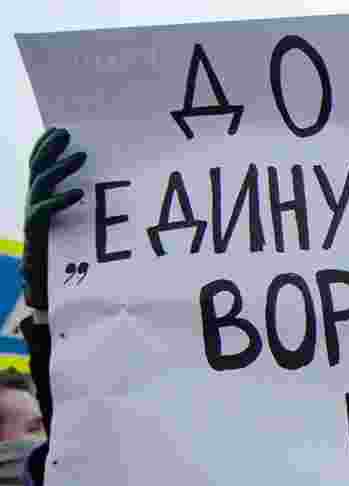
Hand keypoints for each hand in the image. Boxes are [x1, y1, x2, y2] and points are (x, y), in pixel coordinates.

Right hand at [23, 128, 87, 309]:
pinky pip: (42, 210)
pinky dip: (60, 200)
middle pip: (37, 168)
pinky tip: (78, 193)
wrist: (47, 284)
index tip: (58, 129)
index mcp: (40, 197)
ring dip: (61, 168)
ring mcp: (33, 216)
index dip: (44, 146)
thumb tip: (106, 192)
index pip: (38, 164)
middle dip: (49, 148)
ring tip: (81, 156)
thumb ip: (83, 206)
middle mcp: (33, 202)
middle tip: (66, 133)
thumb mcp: (76, 224)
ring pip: (40, 183)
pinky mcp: (36, 232)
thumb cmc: (67, 255)